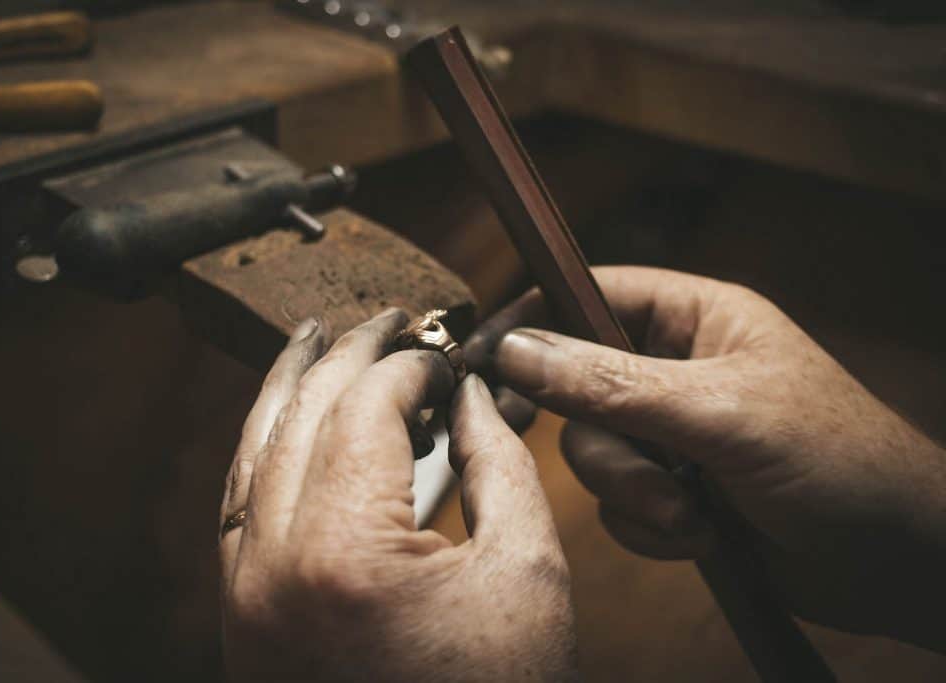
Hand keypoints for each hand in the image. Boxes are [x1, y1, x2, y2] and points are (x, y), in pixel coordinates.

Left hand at [219, 310, 577, 681]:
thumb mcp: (527, 575)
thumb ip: (499, 463)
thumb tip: (470, 394)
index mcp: (343, 556)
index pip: (365, 408)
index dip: (411, 367)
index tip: (445, 355)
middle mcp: (270, 571)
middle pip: (301, 415)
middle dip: (350, 357)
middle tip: (391, 323)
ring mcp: (242, 599)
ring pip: (250, 453)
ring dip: (288, 389)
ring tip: (320, 342)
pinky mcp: (240, 621)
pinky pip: (238, 509)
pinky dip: (265, 451)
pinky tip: (289, 420)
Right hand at [467, 266, 945, 651]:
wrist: (896, 562)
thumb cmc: (838, 462)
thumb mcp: (719, 413)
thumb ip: (611, 383)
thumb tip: (517, 351)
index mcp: (698, 319)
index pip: (593, 293)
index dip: (538, 317)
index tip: (489, 352)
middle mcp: (678, 370)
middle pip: (580, 388)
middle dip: (612, 445)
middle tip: (656, 475)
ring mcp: (675, 432)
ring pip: (596, 452)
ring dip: (639, 494)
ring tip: (697, 513)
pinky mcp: (678, 489)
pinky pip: (619, 503)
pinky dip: (652, 526)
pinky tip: (706, 535)